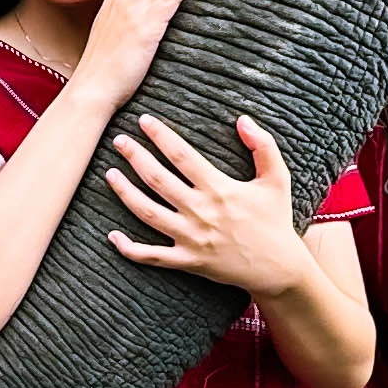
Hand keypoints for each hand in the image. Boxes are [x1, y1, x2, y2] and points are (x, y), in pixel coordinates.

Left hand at [104, 110, 311, 296]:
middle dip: (135, 157)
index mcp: (219, 189)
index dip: (160, 136)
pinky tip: (112, 236)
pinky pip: (151, 256)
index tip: (143, 121)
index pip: (181, 156)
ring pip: (147, 214)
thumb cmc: (275, 220)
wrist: (278, 268)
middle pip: (157, 179)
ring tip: (109, 174)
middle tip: (118, 141)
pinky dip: (129, 248)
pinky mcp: (187, 261)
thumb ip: (263, 146)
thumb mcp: (277, 179)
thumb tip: (243, 119)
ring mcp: (191, 238)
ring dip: (125, 193)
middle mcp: (200, 212)